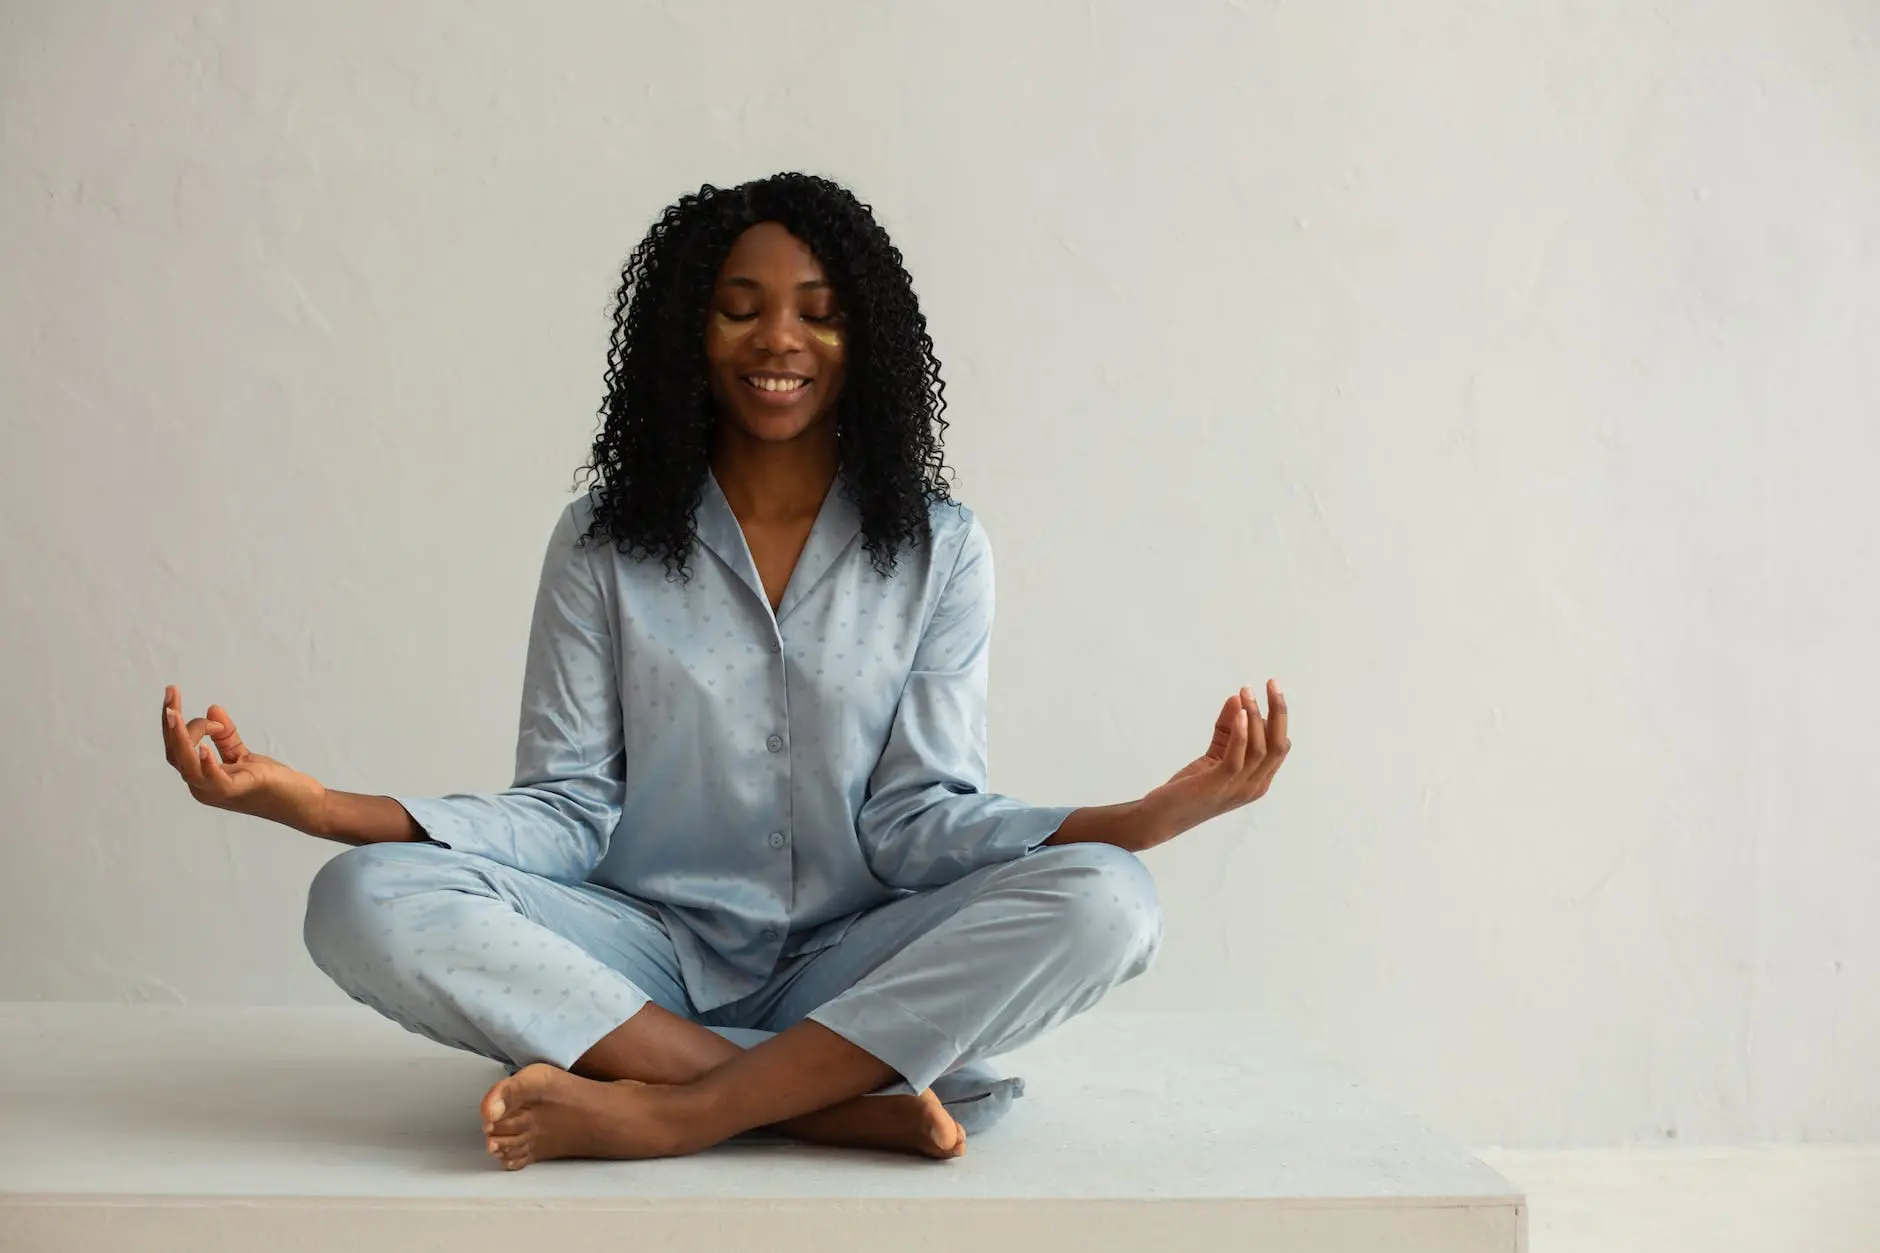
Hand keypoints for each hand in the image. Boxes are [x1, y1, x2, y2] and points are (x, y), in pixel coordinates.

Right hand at [160, 685, 327, 832]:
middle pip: (176, 754)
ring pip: (187, 764)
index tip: (204, 708)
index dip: (176, 724)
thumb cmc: (272, 783)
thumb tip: (212, 708)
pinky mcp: (239, 790)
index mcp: (202, 778)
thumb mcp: (243, 755)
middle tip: (170, 692)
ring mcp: (218, 791)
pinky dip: (206, 765)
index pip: (177, 749)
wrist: (304, 806)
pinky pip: (215, 780)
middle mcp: (203, 787)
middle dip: (170, 723)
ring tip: (173, 713)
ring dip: (180, 737)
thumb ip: (225, 736)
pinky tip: (203, 748)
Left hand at [1139, 680, 1289, 845]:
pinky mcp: (1218, 783)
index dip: (1277, 718)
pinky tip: (1239, 711)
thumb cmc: (1190, 788)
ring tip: (1247, 691)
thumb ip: (1227, 730)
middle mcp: (1254, 786)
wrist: (1162, 817)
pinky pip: (1238, 756)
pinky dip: (1242, 732)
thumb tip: (1236, 698)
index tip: (1267, 692)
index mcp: (1258, 781)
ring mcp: (1238, 787)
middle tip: (1273, 683)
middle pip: (1279, 745)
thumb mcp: (1214, 756)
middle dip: (1279, 711)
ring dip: (1256, 715)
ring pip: (1260, 748)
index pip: (1279, 747)